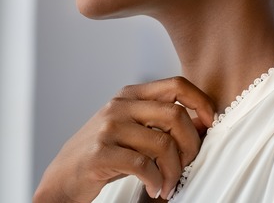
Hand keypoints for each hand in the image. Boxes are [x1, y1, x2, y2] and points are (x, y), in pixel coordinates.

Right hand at [33, 77, 215, 202]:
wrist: (62, 177)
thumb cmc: (102, 154)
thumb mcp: (131, 129)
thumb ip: (160, 121)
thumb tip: (203, 122)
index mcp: (130, 95)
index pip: (176, 85)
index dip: (201, 103)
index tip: (210, 125)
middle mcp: (119, 106)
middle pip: (176, 115)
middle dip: (190, 145)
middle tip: (187, 165)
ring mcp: (108, 128)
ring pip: (163, 143)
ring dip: (173, 170)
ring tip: (169, 183)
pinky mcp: (101, 153)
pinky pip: (144, 165)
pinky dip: (156, 180)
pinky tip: (154, 188)